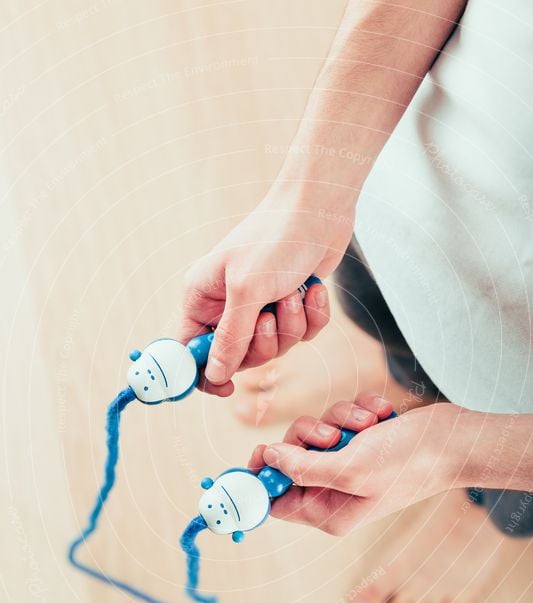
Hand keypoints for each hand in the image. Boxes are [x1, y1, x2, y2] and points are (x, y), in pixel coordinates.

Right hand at [178, 183, 354, 394]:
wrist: (319, 208)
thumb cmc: (275, 240)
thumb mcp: (247, 291)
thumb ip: (230, 338)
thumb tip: (213, 376)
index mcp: (201, 298)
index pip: (187, 351)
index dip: (203, 375)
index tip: (226, 389)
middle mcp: (226, 305)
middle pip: (238, 357)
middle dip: (262, 344)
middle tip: (269, 317)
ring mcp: (259, 305)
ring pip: (274, 347)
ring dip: (290, 326)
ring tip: (292, 293)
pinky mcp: (290, 304)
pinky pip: (301, 334)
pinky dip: (311, 316)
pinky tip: (311, 290)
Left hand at [248, 396, 464, 534]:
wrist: (454, 439)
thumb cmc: (409, 462)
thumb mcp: (351, 469)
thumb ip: (304, 468)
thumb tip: (267, 459)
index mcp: (330, 512)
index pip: (278, 502)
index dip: (262, 479)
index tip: (258, 451)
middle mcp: (336, 491)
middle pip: (291, 459)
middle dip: (309, 438)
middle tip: (332, 437)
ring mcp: (349, 464)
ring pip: (315, 433)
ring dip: (339, 419)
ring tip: (368, 425)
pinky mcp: (361, 441)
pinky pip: (339, 418)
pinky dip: (358, 411)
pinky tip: (382, 417)